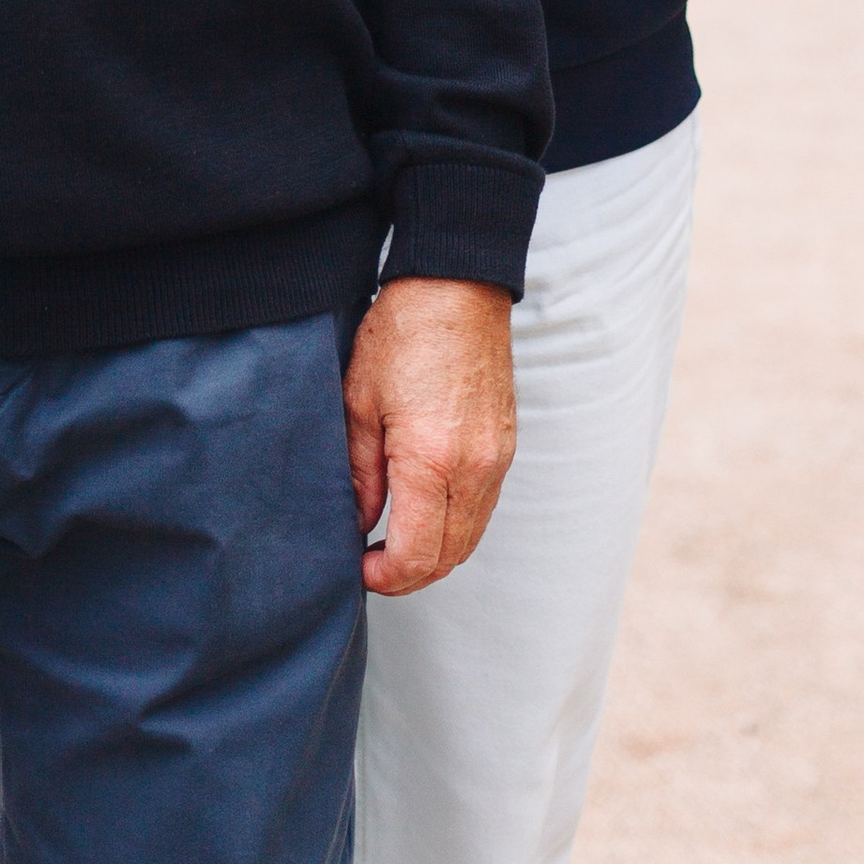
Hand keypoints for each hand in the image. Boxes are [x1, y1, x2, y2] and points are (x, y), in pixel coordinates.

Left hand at [343, 276, 516, 595]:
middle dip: (409, 576)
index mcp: (431, 461)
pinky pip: (484, 508)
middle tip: (373, 566)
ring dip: (435, 554)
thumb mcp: (358, 401)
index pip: (416, 555)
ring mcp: (497, 459)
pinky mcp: (506, 446)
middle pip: (448, 558)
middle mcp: (474, 469)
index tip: (359, 570)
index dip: (385, 578)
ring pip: (471, 538)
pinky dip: (456, 527)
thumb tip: (357, 524)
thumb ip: (358, 474)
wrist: (457, 285)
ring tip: (395, 544)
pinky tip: (426, 512)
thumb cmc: (402, 333)